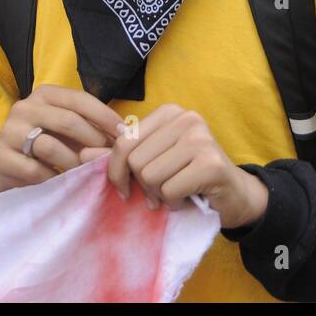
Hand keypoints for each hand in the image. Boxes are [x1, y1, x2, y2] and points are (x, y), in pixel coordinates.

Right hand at [0, 84, 124, 193]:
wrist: (8, 165)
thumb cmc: (47, 142)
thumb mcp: (68, 129)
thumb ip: (91, 126)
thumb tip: (125, 135)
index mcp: (45, 94)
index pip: (80, 99)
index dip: (105, 116)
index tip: (123, 134)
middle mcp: (25, 107)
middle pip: (68, 120)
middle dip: (92, 141)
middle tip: (106, 157)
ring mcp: (9, 131)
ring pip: (50, 146)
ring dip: (73, 162)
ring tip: (82, 171)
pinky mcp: (1, 157)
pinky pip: (35, 170)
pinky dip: (52, 177)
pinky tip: (59, 180)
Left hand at [86, 104, 268, 229]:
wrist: (234, 196)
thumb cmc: (188, 177)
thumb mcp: (153, 161)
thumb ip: (122, 156)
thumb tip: (80, 154)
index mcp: (168, 112)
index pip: (123, 141)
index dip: (116, 171)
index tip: (125, 189)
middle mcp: (185, 117)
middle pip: (135, 160)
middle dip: (142, 186)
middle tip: (160, 194)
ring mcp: (200, 138)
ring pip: (150, 176)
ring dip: (160, 197)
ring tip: (177, 194)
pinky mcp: (211, 163)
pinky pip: (169, 190)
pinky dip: (174, 203)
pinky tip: (189, 199)